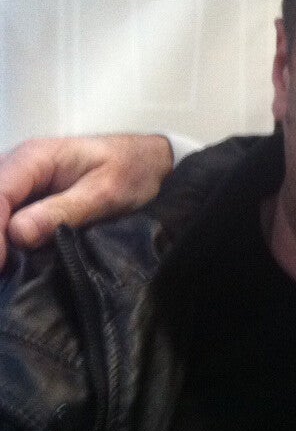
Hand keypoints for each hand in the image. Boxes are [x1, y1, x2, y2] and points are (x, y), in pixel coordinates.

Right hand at [0, 134, 173, 267]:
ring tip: (10, 270)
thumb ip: (65, 211)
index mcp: (34, 158)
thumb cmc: (131, 170)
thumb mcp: (106, 192)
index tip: (0, 265)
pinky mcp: (25, 199)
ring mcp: (19, 183)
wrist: (146, 160)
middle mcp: (18, 166)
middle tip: (6, 272)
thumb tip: (19, 234)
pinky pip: (6, 218)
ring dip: (2, 242)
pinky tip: (14, 262)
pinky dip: (8, 240)